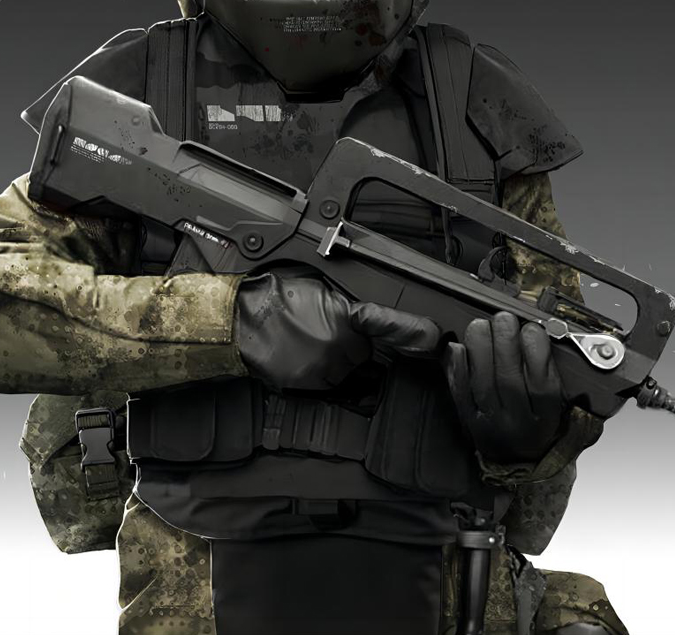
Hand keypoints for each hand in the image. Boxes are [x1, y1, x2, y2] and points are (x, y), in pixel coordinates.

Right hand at [234, 272, 439, 390]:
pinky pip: (329, 385)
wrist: (242, 322)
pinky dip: (322, 375)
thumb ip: (346, 306)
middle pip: (365, 354)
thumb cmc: (275, 299)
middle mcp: (342, 344)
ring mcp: (327, 368)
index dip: (413, 332)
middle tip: (327, 333)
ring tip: (311, 345)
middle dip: (353, 346)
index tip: (432, 337)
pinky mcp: (311, 385)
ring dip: (338, 363)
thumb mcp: (318, 289)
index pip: (389, 324)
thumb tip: (365, 316)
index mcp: (346, 315)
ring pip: (348, 372)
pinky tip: (304, 358)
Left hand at [443, 311, 565, 463]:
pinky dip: (458, 368)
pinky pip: (461, 393)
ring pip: (484, 384)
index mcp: (546, 419)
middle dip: (505, 342)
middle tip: (504, 318)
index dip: (536, 352)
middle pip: (509, 380)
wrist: (519, 460)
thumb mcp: (559, 406)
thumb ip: (550, 373)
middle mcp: (519, 424)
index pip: (543, 384)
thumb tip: (536, 331)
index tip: (532, 328)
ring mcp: (492, 424)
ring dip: (480, 349)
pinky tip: (458, 347)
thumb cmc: (539, 423)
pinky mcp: (470, 423)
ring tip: (481, 325)